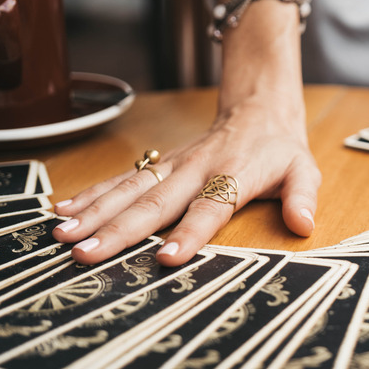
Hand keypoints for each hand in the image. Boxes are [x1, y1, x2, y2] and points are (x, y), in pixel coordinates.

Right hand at [52, 90, 320, 266]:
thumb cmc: (280, 149)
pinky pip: (123, 178)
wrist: (257, 111)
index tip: (167, 257)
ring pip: (130, 188)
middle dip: (120, 229)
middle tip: (87, 253)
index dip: (191, 233)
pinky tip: (63, 208)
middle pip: (156, 202)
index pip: (211, 208)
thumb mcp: (304, 170)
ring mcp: (174, 165)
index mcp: (234, 175)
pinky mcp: (160, 164)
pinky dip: (93, 193)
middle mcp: (197, 169)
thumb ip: (303, 197)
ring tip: (64, 234)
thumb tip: (303, 224)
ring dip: (96, 211)